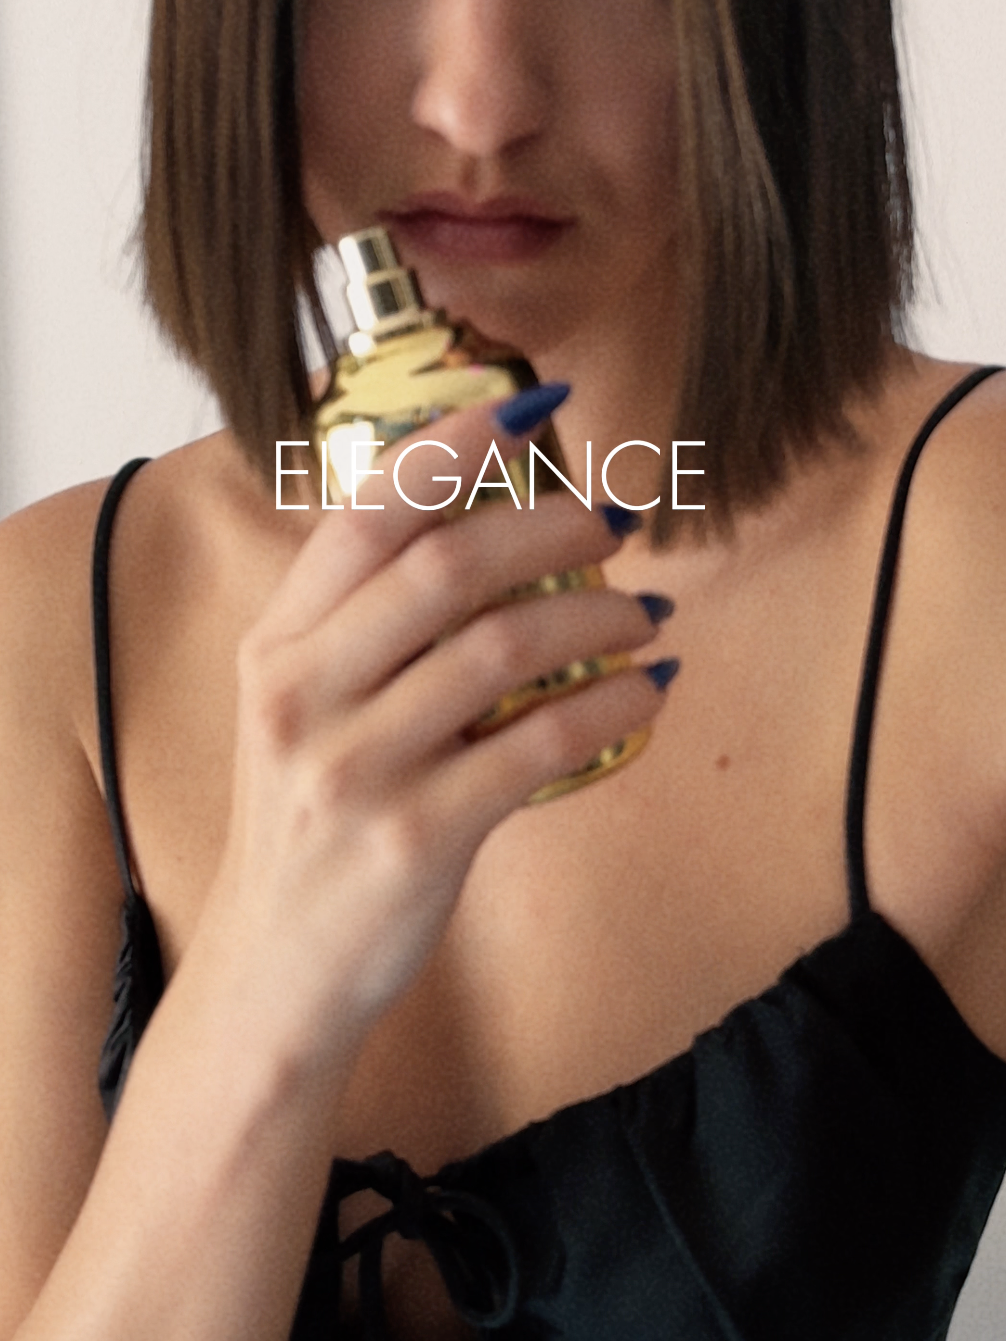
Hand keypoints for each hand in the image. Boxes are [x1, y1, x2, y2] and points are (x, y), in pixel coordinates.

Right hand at [195, 392, 669, 1076]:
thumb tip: (488, 523)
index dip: (455, 446)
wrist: (273, 976)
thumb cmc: (306, 821)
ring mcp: (353, 770)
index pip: (367, 512)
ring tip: (643, 611)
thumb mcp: (298, 708)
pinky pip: (537, 746)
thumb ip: (363, 622)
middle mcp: (301, 694)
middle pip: (445, 565)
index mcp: (275, 644)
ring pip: (502, 649)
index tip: (532, 407)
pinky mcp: (414, 840)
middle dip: (549, 524)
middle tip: (613, 521)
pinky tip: (647, 691)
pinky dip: (609, 704)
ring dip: (594, 614)